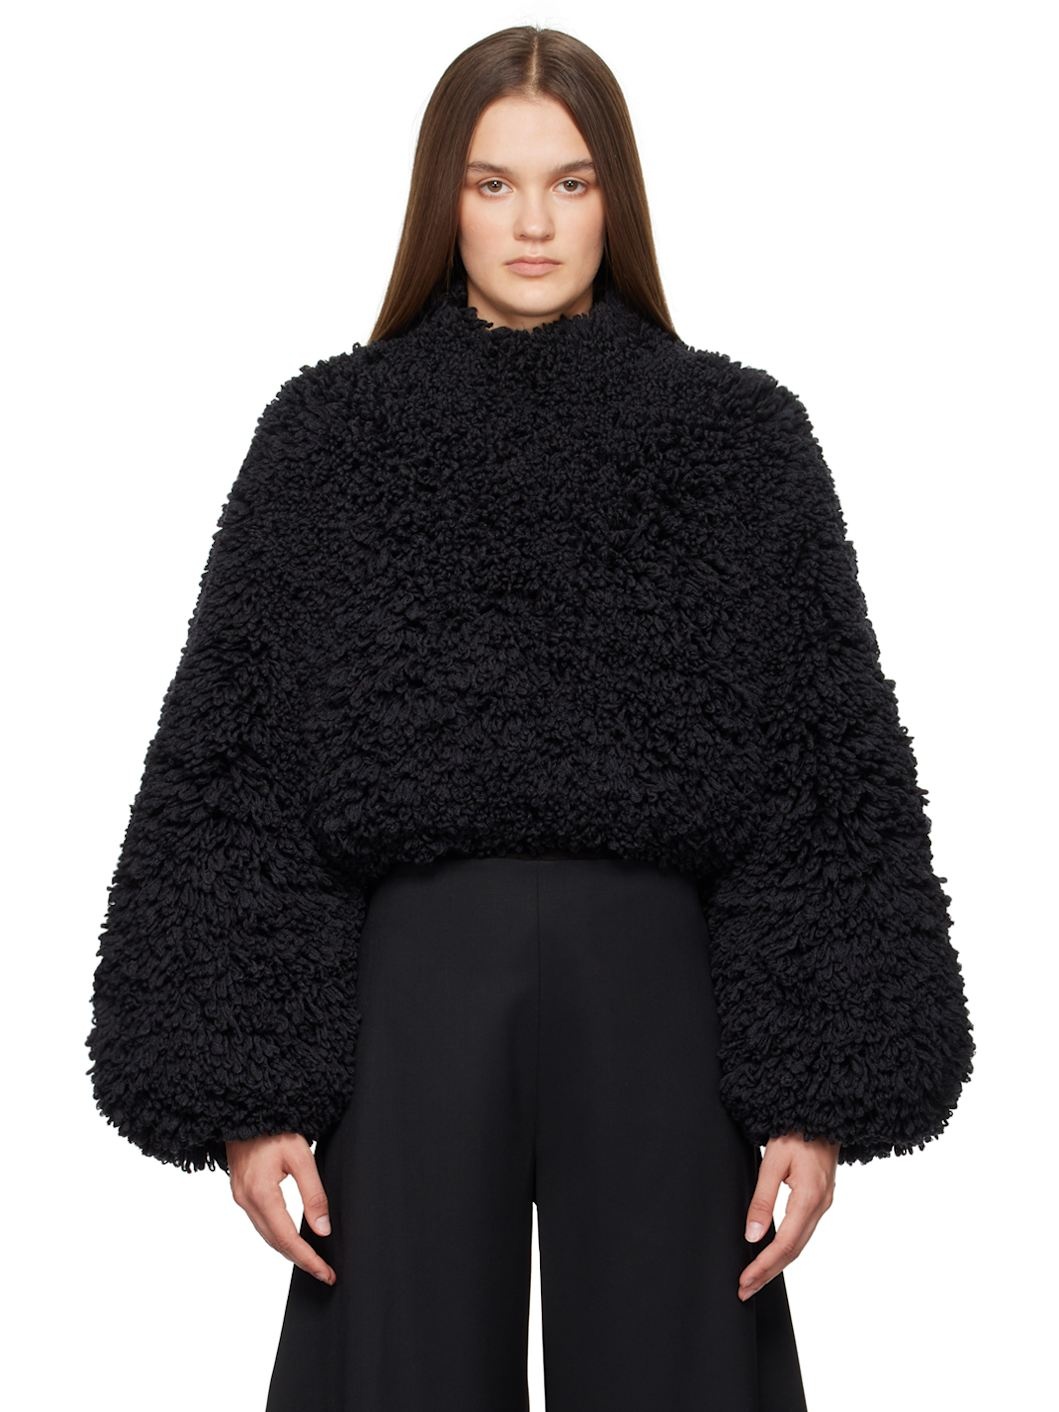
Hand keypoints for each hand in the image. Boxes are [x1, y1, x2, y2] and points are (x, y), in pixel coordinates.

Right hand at [226, 1133, 336, 1284]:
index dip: (308, 1259)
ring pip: (266, 1235)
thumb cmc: (273, 1128)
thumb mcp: (300, 1156)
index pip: (287, 1239)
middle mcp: (246, 1201)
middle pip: (275, 1243)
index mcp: (261, 1194)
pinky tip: (292, 1237)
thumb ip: (313, 1193)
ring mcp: (240, 1198)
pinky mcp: (240, 1193)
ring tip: (313, 1260)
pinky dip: (277, 1236)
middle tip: (325, 1272)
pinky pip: (260, 1223)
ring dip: (289, 1250)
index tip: (326, 1273)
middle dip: (301, 1260)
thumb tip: (323, 1229)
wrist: (244, 1110)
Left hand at [738, 1132, 837, 1300]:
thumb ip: (763, 1199)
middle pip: (793, 1251)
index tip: (745, 1281)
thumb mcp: (773, 1161)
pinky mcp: (821, 1198)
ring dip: (777, 1263)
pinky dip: (787, 1248)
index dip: (764, 1267)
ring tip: (755, 1277)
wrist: (822, 1112)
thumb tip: (752, 1235)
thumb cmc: (796, 1131)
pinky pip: (804, 1231)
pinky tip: (773, 1253)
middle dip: (768, 1273)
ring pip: (800, 1243)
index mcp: (809, 1198)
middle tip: (745, 1289)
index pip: (784, 1245)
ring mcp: (823, 1203)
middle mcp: (820, 1205)